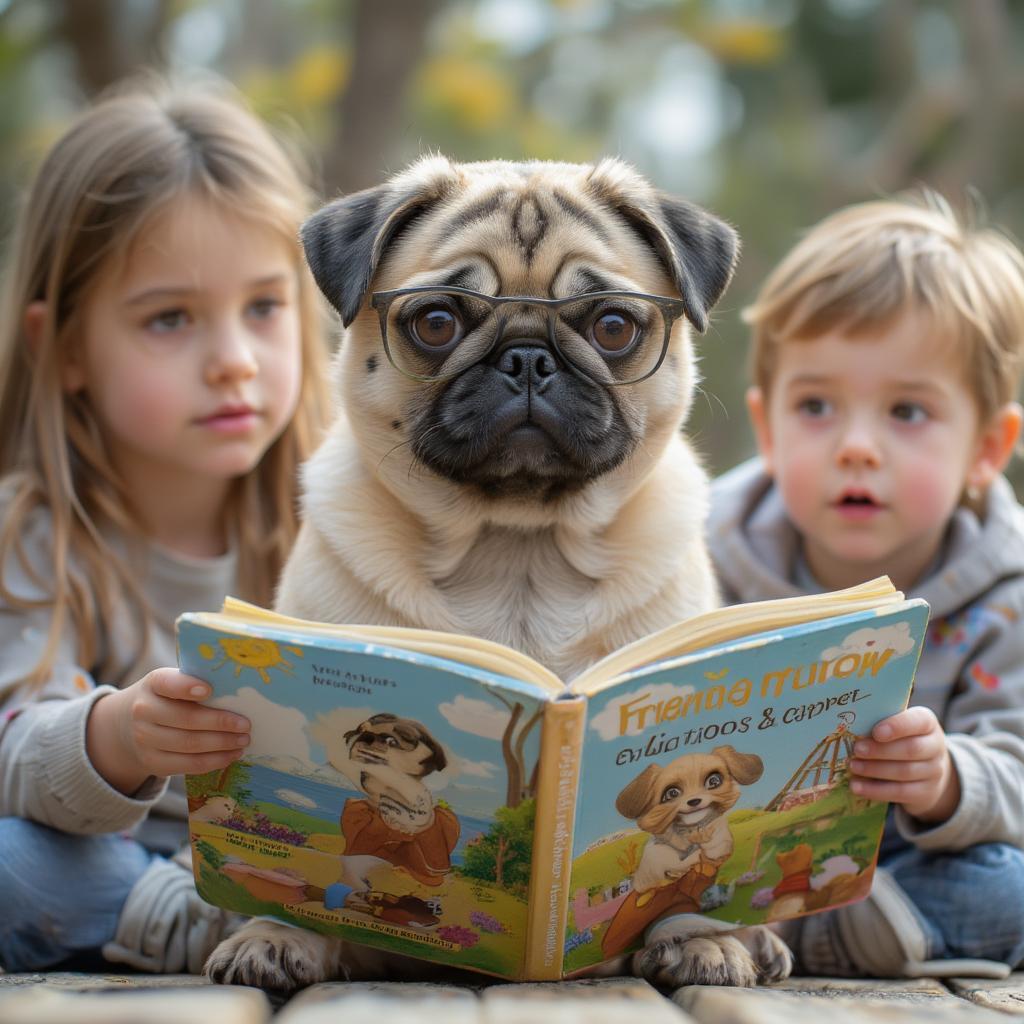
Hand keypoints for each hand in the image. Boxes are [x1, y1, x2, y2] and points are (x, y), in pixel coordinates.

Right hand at [87, 668, 249, 794]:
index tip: (209, 689)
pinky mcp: (153, 763)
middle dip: (220, 723)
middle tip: (246, 725)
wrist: (129, 724)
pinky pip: (188, 765)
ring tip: (243, 741)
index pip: (167, 683)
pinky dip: (214, 761)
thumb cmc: (168, 698)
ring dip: (221, 744)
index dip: (186, 687)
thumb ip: (198, 683)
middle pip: (185, 719)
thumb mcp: (174, 683)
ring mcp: (145, 740)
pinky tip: (231, 755)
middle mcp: (144, 711)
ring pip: (189, 745)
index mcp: (153, 684)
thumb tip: (239, 692)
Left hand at [849, 706, 958, 822]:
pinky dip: (876, 790)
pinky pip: (900, 792)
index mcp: (927, 723)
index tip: (876, 732)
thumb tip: (850, 725)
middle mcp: (935, 747)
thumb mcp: (897, 727)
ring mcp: (933, 772)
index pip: (918, 722)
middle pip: (911, 749)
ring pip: (904, 772)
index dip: (897, 726)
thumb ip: (880, 723)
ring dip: (875, 770)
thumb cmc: (902, 739)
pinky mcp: (925, 792)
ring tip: (853, 767)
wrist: (928, 770)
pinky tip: (857, 787)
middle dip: (881, 750)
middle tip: (857, 750)